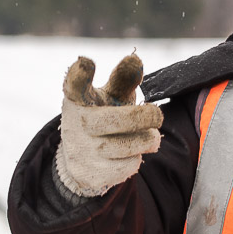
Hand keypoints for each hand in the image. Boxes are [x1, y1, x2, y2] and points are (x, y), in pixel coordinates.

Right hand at [54, 53, 163, 197]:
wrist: (81, 161)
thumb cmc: (104, 116)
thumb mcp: (111, 96)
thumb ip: (123, 79)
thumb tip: (135, 59)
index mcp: (78, 99)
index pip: (74, 85)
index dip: (80, 74)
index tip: (86, 62)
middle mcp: (75, 124)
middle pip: (112, 120)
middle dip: (142, 117)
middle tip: (158, 114)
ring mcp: (81, 150)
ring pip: (126, 146)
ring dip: (146, 139)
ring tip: (151, 136)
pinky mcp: (91, 174)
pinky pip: (127, 166)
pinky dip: (137, 157)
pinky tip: (132, 153)